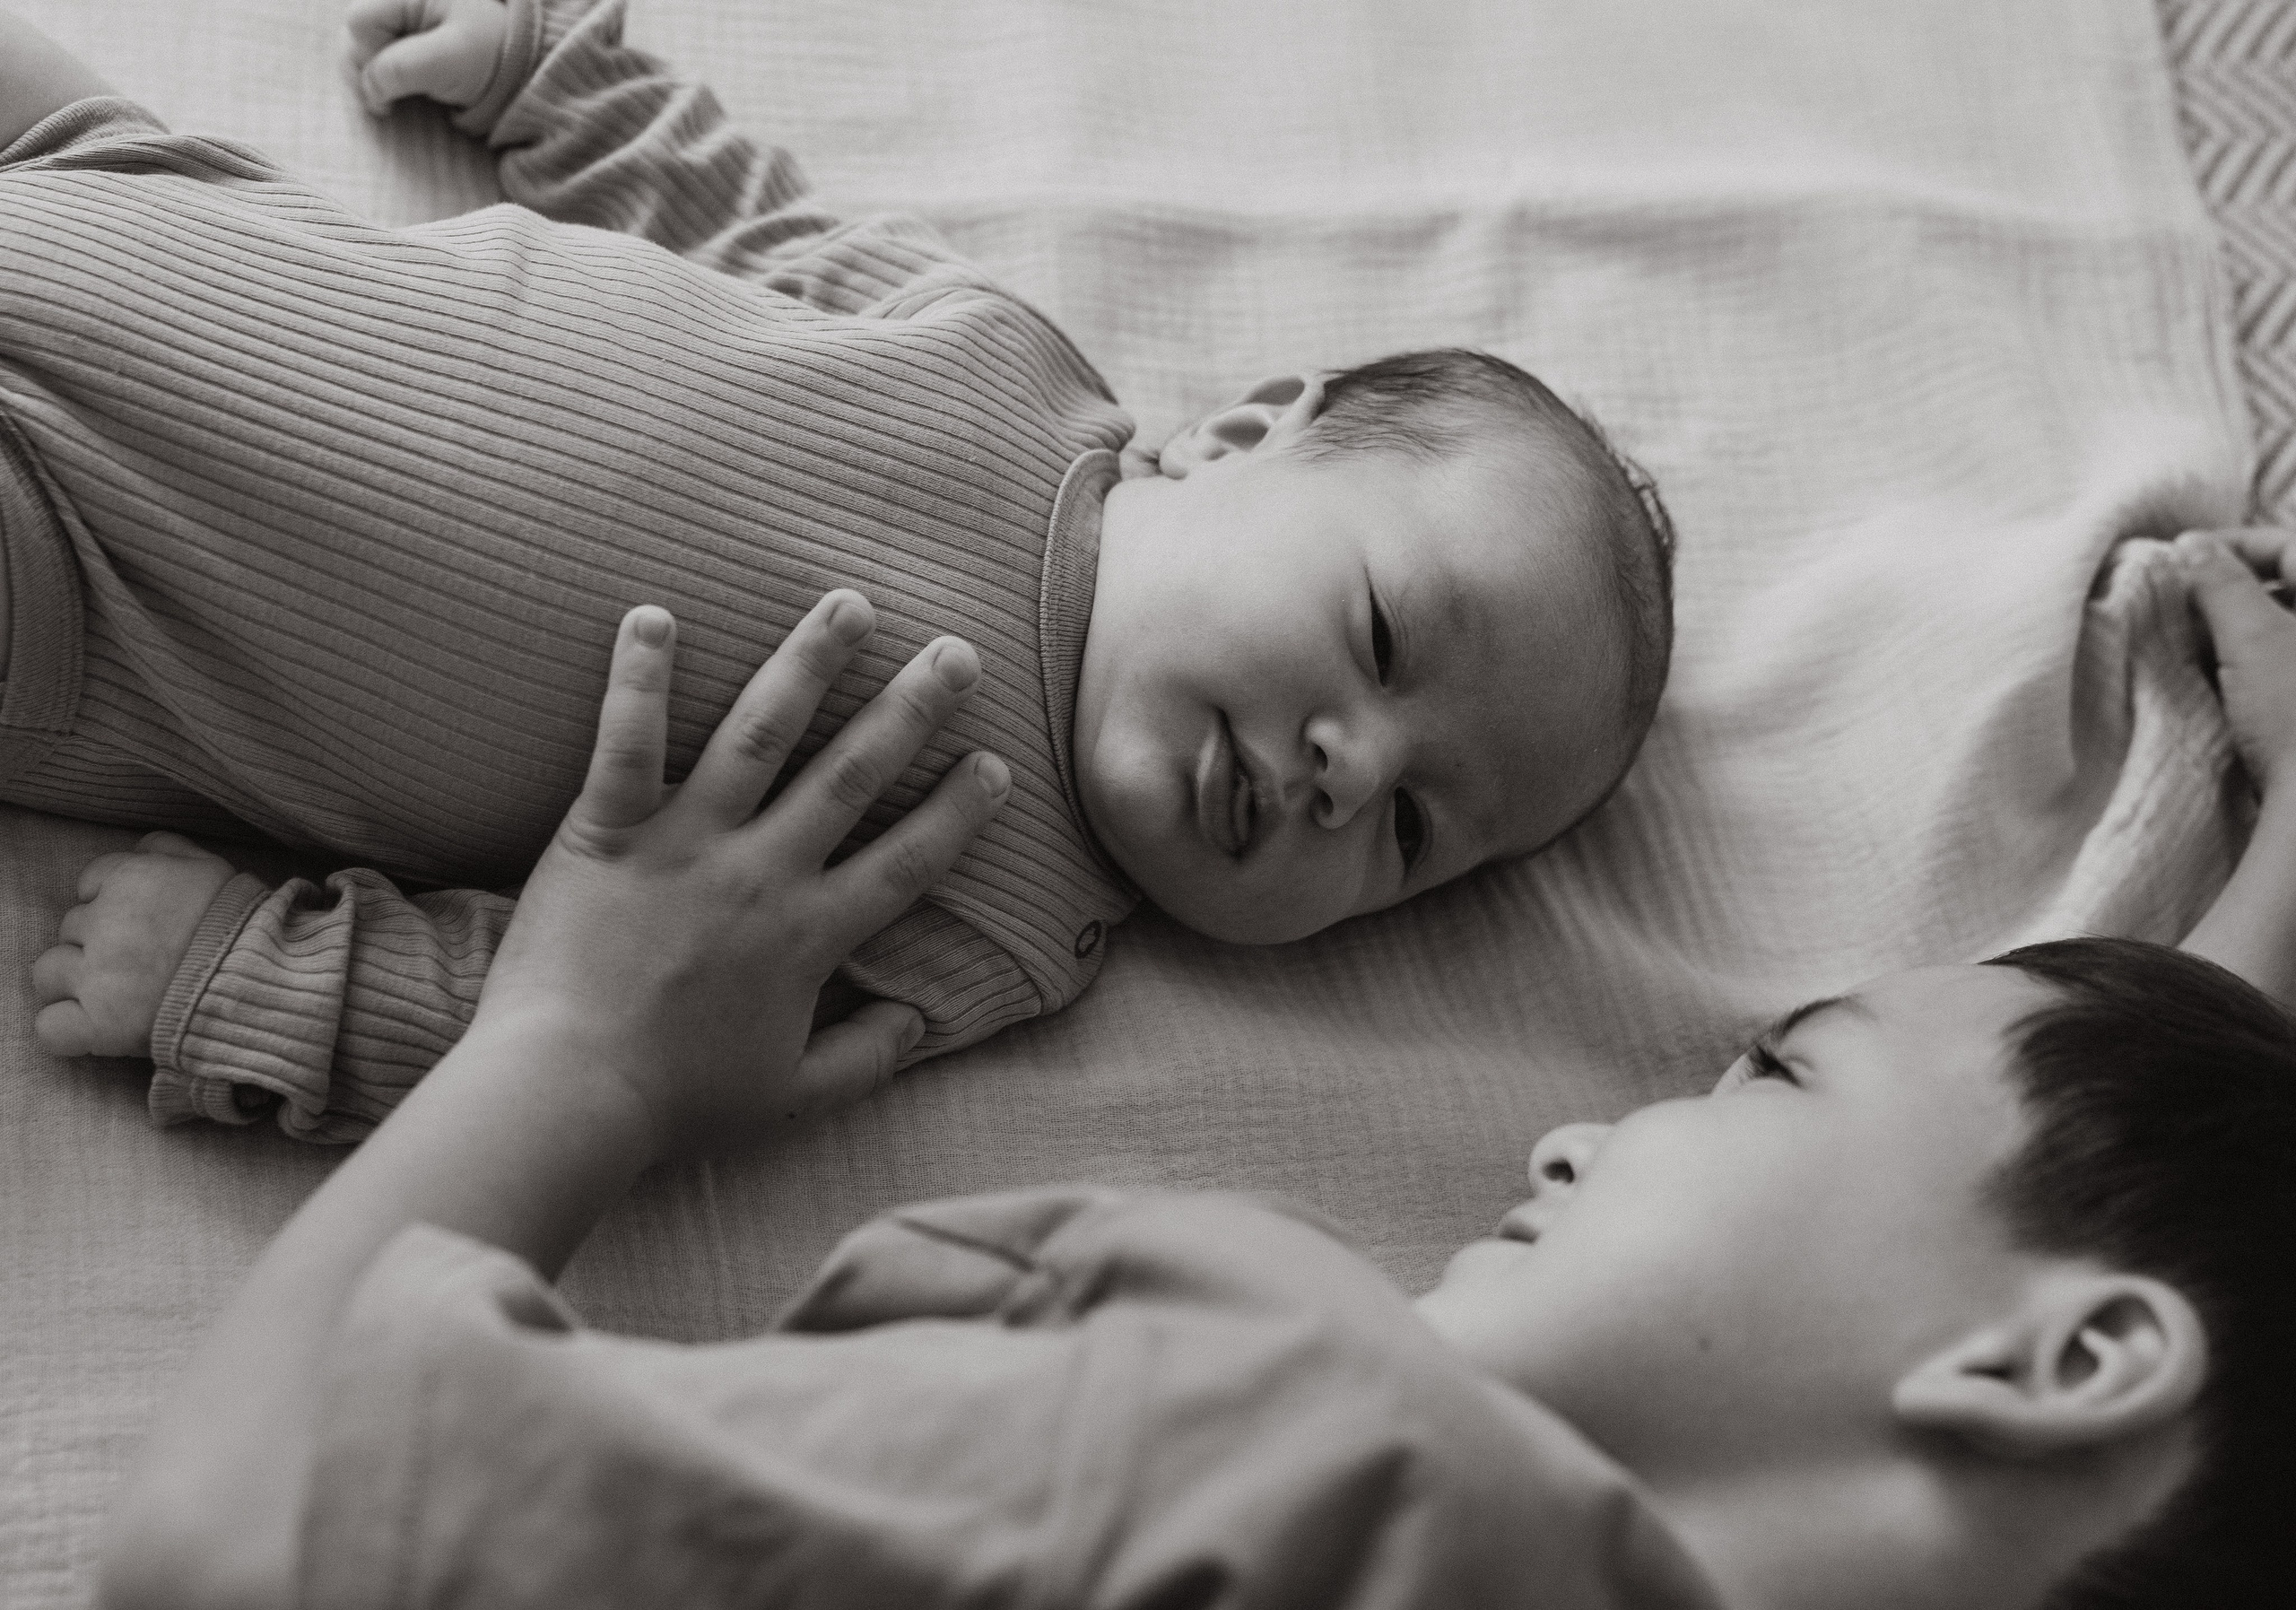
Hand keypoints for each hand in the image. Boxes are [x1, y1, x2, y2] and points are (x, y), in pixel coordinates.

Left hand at [32, 833, 237, 1058]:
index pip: (90, 883)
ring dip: (74, 981)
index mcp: (130, 879)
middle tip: (140, 959)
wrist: (267, 984)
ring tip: (115, 993)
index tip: (140, 921)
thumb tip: (139, 851)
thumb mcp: (214, 867)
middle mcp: (104, 924)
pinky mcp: (98, 1025)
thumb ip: (167, 849)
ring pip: (47, 972)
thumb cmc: (246, 925)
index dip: (112, 902)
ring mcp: (96, 976)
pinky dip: (64, 1029)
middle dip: (98, 942)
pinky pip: (49, 1028)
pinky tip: (91, 1027)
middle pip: (71, 928)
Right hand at [345, 0, 509, 115]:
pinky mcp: (406, 35)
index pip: (360, 22)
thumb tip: (369, 86)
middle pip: (355, 32)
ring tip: (391, 98)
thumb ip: (400, 68)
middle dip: (365, 68)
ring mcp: (402, 15)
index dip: (368, 56)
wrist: (522, 66)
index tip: (393, 86)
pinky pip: (376, 51)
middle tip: (386, 101)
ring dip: (371, 73)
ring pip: (361, 44)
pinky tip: (395, 90)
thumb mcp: (447, 61)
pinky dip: (381, 73)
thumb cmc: (491, 57)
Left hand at [477, 592, 1008, 1159]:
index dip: (957, 813)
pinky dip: (640, 676)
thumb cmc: (673, 1105)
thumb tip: (924, 1023)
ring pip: (760, 732)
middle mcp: (762, 874)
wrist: (566, 1096)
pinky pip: (627, 739)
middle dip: (912, 708)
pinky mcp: (608, 830)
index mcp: (810, 936)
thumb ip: (868, 1059)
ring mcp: (686, 843)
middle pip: (852, 774)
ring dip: (809, 663)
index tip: (993, 765)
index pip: (906, 861)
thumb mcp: (792, 1098)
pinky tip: (654, 612)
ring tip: (849, 604)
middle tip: (958, 652)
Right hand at [2179, 528, 2295, 802]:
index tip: (2180, 555)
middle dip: (2224, 588)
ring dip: (2226, 627)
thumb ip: (2219, 583)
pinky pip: (2271, 667)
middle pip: (2281, 588)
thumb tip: (2190, 547)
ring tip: (2181, 640)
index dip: (2233, 544)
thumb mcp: (2251, 637)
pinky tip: (2202, 676)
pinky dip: (2237, 662)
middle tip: (2175, 599)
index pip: (2290, 546)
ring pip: (2272, 628)